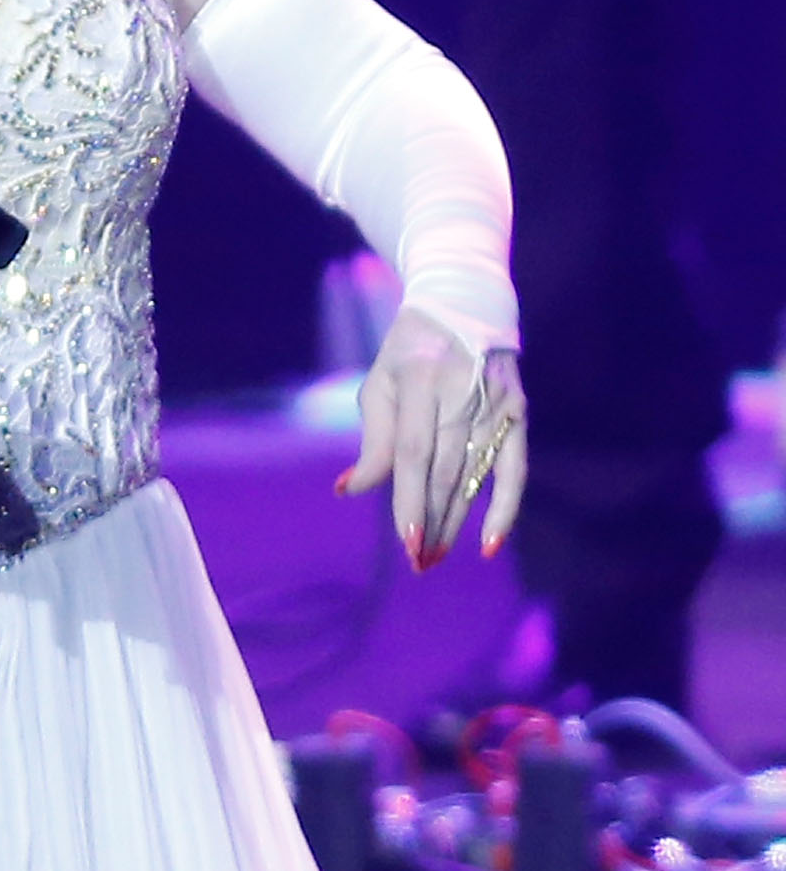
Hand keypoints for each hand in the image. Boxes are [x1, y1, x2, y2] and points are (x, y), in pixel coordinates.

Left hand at [338, 308, 527, 568]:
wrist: (463, 309)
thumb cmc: (408, 354)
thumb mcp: (380, 385)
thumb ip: (373, 440)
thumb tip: (352, 490)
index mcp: (420, 379)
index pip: (414, 450)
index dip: (410, 497)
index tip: (406, 540)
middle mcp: (461, 393)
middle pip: (445, 469)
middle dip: (431, 520)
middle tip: (418, 562)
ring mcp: (495, 404)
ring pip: (474, 475)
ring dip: (456, 522)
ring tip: (435, 556)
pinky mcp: (518, 414)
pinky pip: (515, 470)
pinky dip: (505, 508)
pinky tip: (490, 544)